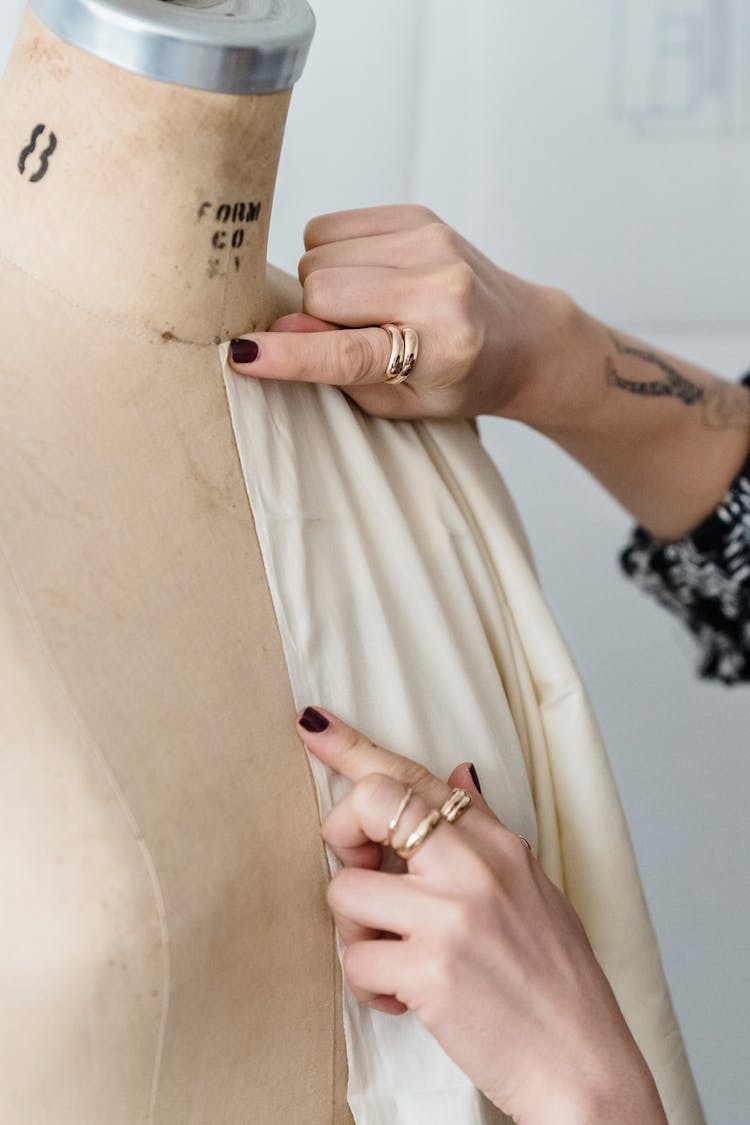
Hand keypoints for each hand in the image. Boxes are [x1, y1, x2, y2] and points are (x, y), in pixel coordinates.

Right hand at [229, 205, 572, 423]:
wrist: (522, 337)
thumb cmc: (459, 379)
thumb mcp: (403, 403)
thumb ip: (340, 373)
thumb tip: (275, 332)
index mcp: (441, 348)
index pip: (346, 352)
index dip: (289, 354)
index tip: (242, 356)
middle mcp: (440, 288)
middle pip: (319, 289)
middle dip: (316, 315)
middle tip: (350, 333)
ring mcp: (431, 242)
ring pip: (318, 255)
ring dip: (327, 284)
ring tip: (367, 305)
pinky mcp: (418, 214)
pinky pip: (329, 228)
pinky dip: (335, 254)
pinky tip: (368, 276)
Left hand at [297, 707, 666, 1124]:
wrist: (585, 1064)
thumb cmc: (557, 982)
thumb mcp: (532, 887)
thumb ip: (487, 828)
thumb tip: (459, 773)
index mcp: (496, 843)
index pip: (414, 775)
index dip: (353, 747)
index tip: (313, 727)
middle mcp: (474, 866)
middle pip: (370, 804)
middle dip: (341, 836)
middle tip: (360, 874)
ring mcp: (451, 914)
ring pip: (344, 892)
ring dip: (357, 933)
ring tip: (397, 957)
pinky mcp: (430, 969)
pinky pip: (356, 961)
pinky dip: (371, 986)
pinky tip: (407, 998)